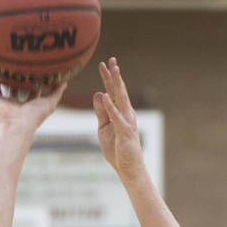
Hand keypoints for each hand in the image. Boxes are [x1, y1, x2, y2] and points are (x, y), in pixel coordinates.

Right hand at [0, 64, 66, 134]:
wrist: (17, 124)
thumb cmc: (33, 116)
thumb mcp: (50, 102)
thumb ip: (57, 91)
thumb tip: (65, 80)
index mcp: (24, 105)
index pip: (28, 91)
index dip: (32, 80)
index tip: (35, 68)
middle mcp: (10, 103)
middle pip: (11, 87)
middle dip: (12, 76)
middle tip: (15, 61)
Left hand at [92, 57, 145, 180]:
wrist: (128, 167)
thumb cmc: (117, 148)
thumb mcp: (104, 127)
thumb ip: (101, 112)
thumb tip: (98, 94)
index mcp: (120, 112)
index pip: (113, 91)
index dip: (109, 78)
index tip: (104, 63)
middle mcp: (126, 113)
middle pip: (118, 91)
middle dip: (114, 75)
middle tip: (110, 59)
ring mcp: (126, 121)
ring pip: (120, 99)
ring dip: (115, 84)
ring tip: (112, 70)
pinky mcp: (124, 131)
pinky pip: (115, 116)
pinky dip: (109, 106)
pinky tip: (104, 95)